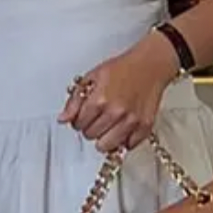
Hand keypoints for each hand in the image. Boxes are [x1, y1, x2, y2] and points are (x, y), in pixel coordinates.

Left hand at [59, 32, 181, 153]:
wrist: (150, 66)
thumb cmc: (122, 69)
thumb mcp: (92, 78)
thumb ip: (75, 101)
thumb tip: (63, 119)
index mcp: (99, 100)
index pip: (78, 125)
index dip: (79, 120)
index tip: (84, 115)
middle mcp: (115, 113)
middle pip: (90, 136)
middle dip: (90, 128)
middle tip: (98, 117)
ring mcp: (131, 122)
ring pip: (106, 146)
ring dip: (104, 137)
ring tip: (108, 125)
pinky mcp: (145, 127)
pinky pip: (128, 146)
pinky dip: (124, 140)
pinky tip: (123, 127)